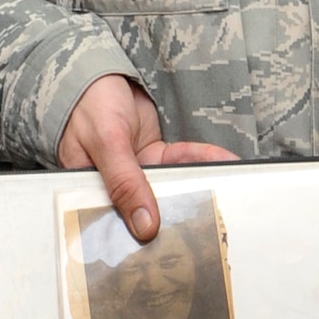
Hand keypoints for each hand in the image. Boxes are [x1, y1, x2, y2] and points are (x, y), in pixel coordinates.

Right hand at [57, 73, 237, 240]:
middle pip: (148, 209)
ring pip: (171, 184)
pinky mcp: (154, 154)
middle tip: (212, 224)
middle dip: (180, 214)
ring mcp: (136, 171)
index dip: (143, 239)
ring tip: (229, 188)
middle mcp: (113, 187)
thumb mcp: (107, 142)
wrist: (99, 72)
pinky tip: (223, 160)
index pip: (116, 224)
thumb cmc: (89, 104)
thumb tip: (145, 227)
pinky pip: (181, 160)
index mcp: (88, 193)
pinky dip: (201, 158)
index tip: (176, 245)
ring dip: (198, 182)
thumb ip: (125, 183)